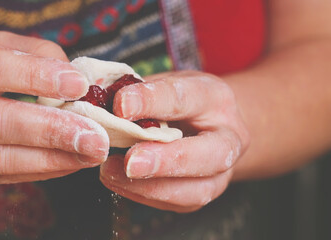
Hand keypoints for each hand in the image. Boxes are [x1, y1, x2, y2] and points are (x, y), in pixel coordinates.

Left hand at [100, 71, 248, 211]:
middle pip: (209, 155)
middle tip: (131, 162)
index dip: (152, 101)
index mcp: (215, 98)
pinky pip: (177, 203)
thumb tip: (103, 102)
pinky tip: (117, 182)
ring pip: (197, 190)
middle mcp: (229, 136)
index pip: (185, 98)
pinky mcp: (204, 193)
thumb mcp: (162, 83)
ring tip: (111, 173)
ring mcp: (221, 171)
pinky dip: (143, 195)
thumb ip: (139, 92)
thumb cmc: (178, 100)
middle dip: (166, 160)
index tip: (120, 105)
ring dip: (151, 186)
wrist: (204, 122)